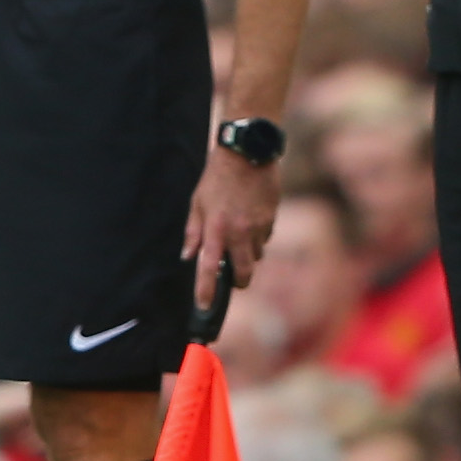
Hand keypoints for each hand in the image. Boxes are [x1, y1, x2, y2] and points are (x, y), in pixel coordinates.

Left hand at [182, 139, 279, 316]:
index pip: (209, 267)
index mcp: (215, 228)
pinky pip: (265, 239)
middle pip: (242, 273)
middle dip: (238, 281)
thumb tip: (188, 257)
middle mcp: (238, 232)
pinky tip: (251, 221)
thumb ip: (193, 232)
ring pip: (256, 257)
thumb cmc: (217, 177)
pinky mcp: (272, 219)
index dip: (206, 291)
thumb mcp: (197, 202)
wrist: (248, 153)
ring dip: (248, 255)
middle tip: (232, 278)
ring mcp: (258, 227)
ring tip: (240, 236)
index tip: (204, 307)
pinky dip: (258, 238)